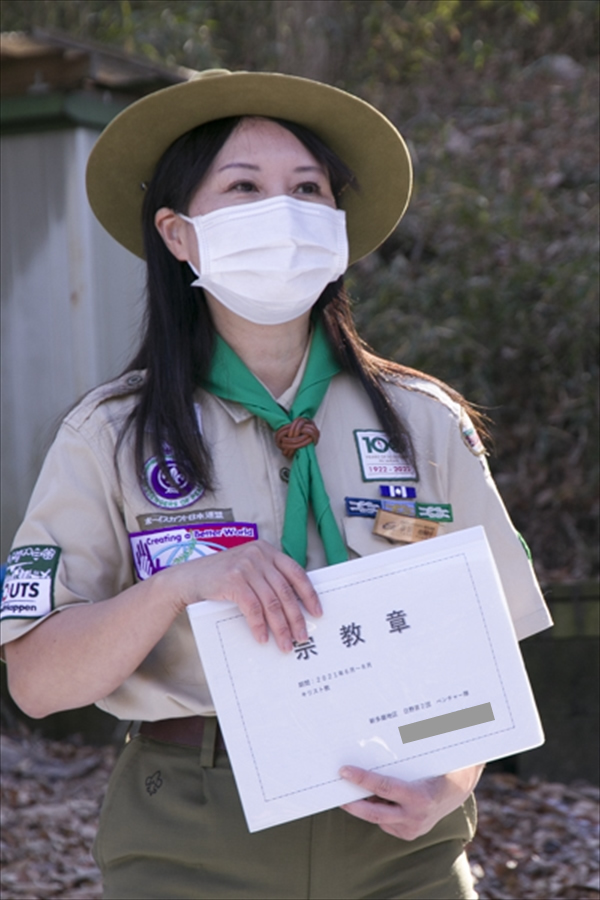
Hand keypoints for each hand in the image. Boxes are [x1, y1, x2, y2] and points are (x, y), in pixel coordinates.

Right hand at [163, 539, 321, 652]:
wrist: (188, 578)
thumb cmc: (219, 577)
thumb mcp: (247, 569)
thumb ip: (267, 578)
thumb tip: (292, 606)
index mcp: (267, 551)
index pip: (296, 572)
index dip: (309, 594)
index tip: (317, 612)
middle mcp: (259, 555)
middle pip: (285, 591)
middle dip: (296, 617)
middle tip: (303, 636)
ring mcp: (246, 566)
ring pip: (271, 602)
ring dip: (280, 626)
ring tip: (285, 643)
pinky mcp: (233, 580)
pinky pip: (253, 608)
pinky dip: (259, 625)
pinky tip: (262, 638)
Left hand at [339, 764, 483, 840]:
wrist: (459, 788)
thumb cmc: (440, 765)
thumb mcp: (427, 757)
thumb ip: (407, 753)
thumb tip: (381, 736)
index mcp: (421, 797)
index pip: (384, 788)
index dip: (362, 779)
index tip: (344, 770)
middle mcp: (416, 817)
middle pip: (374, 812)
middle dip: (351, 802)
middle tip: (334, 790)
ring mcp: (412, 828)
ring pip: (378, 817)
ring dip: (362, 805)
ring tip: (346, 789)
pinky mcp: (408, 833)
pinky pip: (386, 820)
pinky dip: (376, 808)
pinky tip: (368, 796)